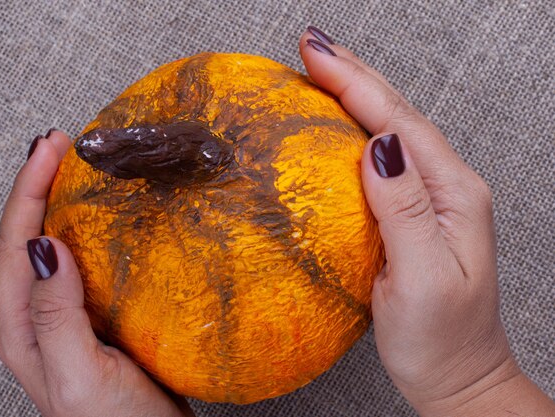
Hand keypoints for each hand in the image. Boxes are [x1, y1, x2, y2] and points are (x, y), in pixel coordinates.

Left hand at [0, 130, 193, 416]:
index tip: (49, 149)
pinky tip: (104, 218)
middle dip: (36, 186)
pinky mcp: (97, 319)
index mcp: (23, 329)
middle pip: (25, 239)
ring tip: (73, 168)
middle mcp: (38, 320)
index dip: (28, 191)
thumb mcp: (79, 374)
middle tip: (58, 145)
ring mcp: (67, 319)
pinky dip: (89, 230)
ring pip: (54, 247)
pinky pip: (85, 263)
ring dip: (58, 203)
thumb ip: (56, 315)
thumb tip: (46, 247)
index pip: (15, 245)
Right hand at [301, 28, 554, 415]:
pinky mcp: (408, 214)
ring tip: (320, 71)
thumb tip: (379, 146)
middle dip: (352, 74)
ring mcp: (428, 199)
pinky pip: (377, 160)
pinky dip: (352, 131)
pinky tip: (335, 126)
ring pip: (388, 131)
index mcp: (453, 192)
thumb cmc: (442, 337)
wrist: (457, 376)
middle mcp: (445, 186)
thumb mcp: (423, 276)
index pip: (398, 121)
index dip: (354, 82)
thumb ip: (404, 209)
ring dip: (352, 95)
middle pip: (395, 114)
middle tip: (311, 47)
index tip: (314, 54)